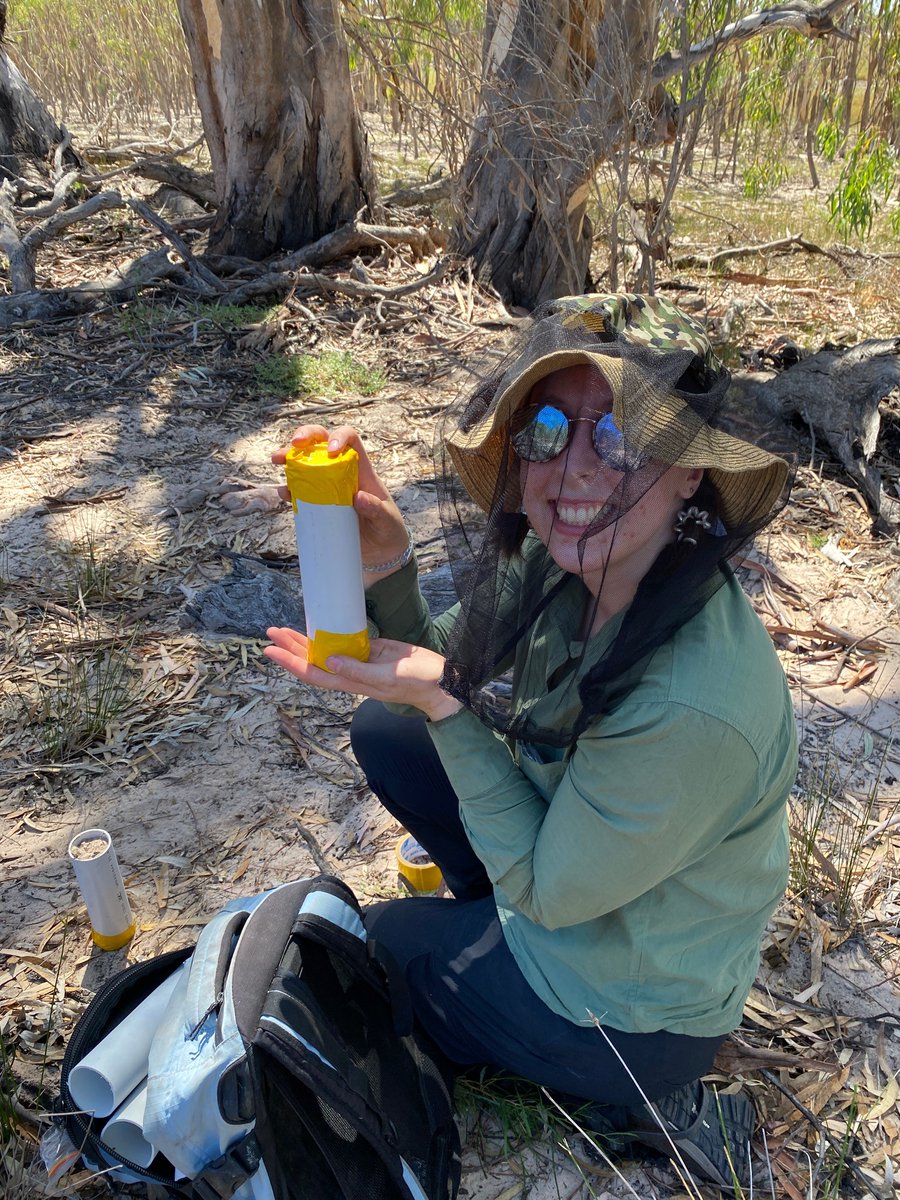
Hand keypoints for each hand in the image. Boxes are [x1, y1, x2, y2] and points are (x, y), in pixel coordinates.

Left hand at [265, 628, 461, 721]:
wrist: (439, 679)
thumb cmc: (415, 682)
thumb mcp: (386, 677)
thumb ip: (358, 671)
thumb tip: (330, 660)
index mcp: (350, 682)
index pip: (313, 673)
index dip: (291, 662)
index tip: (272, 650)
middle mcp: (349, 672)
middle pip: (312, 660)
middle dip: (290, 647)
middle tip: (270, 632)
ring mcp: (359, 661)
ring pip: (324, 651)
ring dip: (304, 641)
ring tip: (283, 630)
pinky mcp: (370, 650)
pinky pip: (342, 641)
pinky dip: (328, 634)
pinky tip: (318, 626)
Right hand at [271, 425, 408, 574]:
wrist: (380, 552)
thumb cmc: (388, 529)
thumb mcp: (387, 520)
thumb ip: (377, 510)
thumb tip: (358, 498)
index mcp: (361, 470)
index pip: (351, 440)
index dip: (339, 436)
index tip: (330, 449)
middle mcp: (342, 473)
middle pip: (322, 443)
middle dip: (305, 437)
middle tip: (293, 445)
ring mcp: (327, 488)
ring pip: (306, 463)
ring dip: (289, 458)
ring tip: (278, 460)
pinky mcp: (318, 505)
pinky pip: (299, 492)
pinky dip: (288, 489)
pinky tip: (284, 492)